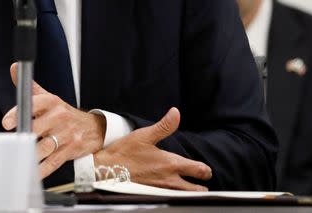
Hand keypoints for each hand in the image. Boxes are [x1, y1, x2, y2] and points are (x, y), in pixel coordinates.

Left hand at [2, 63, 106, 177]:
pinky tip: (32, 172)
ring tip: (19, 158)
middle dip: (23, 137)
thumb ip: (30, 87)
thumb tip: (15, 68)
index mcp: (52, 102)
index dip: (18, 113)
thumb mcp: (49, 98)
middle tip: (12, 144)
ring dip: (30, 155)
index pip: (34, 104)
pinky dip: (40, 170)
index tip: (6, 123)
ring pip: (43, 147)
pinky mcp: (70, 150)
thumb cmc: (64, 114)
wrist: (93, 128)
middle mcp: (60, 116)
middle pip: (37, 128)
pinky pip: (52, 162)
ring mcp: (66, 134)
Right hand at [93, 107, 211, 190]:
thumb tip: (176, 113)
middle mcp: (169, 180)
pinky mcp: (152, 195)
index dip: (205, 170)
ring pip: (184, 196)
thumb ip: (164, 126)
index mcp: (170, 164)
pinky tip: (173, 192)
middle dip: (201, 187)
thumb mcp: (144, 135)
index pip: (198, 170)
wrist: (106, 171)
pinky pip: (170, 198)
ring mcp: (161, 190)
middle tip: (202, 184)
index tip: (206, 170)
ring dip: (189, 193)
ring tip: (191, 190)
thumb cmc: (124, 152)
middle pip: (195, 190)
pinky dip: (176, 196)